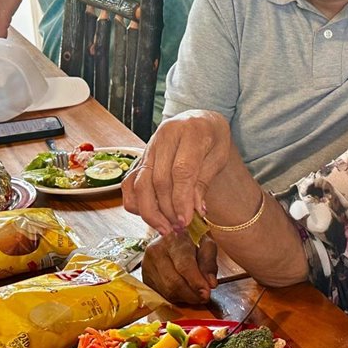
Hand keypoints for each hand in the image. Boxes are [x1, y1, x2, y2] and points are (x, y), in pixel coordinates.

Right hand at [122, 110, 233, 234]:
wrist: (199, 120)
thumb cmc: (212, 139)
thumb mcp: (218, 157)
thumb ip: (203, 182)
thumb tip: (195, 211)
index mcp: (190, 132)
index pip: (181, 170)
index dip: (182, 199)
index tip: (186, 220)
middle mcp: (165, 136)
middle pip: (158, 180)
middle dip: (167, 209)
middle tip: (178, 227)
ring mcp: (149, 146)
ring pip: (139, 183)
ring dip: (150, 211)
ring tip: (166, 228)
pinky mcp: (140, 157)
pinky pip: (129, 183)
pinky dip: (136, 203)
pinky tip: (151, 216)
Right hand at [141, 231, 218, 304]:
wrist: (169, 235)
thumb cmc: (190, 241)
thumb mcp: (205, 244)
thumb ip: (209, 263)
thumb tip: (211, 284)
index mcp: (173, 239)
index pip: (184, 265)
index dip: (196, 282)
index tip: (207, 293)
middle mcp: (156, 251)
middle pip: (174, 282)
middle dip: (192, 294)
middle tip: (204, 297)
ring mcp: (147, 265)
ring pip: (167, 291)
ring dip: (185, 298)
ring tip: (196, 295)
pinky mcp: (145, 278)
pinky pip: (162, 294)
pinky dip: (176, 297)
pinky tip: (185, 292)